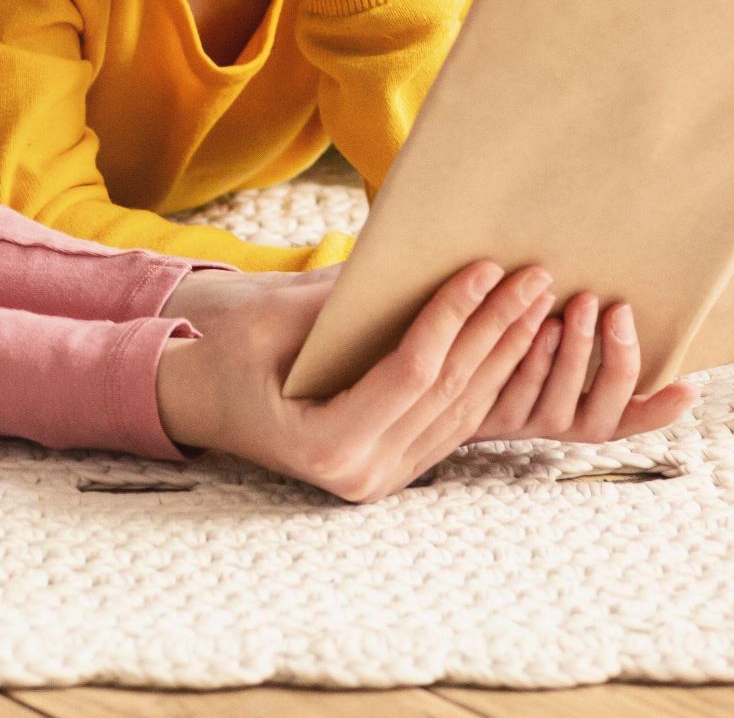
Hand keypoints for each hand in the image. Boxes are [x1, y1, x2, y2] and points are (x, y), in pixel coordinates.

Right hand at [157, 259, 560, 501]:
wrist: (196, 397)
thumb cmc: (224, 348)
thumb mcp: (272, 314)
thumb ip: (343, 297)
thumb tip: (415, 255)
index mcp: (327, 445)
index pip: (413, 371)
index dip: (454, 315)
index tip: (485, 265)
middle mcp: (361, 475)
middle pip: (448, 390)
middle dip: (497, 327)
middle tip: (536, 275)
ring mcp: (380, 478)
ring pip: (461, 408)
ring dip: (504, 350)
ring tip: (538, 298)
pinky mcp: (392, 466)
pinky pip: (452, 420)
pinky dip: (487, 376)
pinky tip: (516, 337)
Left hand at [472, 290, 695, 442]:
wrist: (437, 383)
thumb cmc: (509, 345)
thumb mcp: (552, 341)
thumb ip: (586, 330)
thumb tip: (620, 292)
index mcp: (582, 412)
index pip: (629, 419)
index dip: (660, 411)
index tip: (689, 387)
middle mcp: (556, 424)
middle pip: (600, 413)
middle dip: (614, 359)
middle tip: (614, 308)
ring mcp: (522, 423)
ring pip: (558, 402)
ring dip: (573, 353)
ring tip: (577, 307)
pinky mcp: (485, 415)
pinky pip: (513, 393)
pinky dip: (530, 358)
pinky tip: (536, 323)